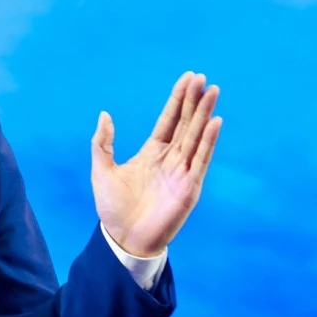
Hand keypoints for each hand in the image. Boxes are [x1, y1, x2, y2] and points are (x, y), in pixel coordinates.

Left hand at [91, 71, 221, 256]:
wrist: (122, 238)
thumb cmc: (112, 207)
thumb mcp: (102, 169)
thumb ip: (103, 142)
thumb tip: (105, 114)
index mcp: (151, 153)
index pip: (168, 120)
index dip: (177, 99)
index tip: (188, 78)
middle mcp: (170, 159)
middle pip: (185, 123)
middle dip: (194, 101)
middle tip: (203, 78)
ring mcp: (181, 172)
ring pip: (196, 136)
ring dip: (204, 114)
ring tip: (213, 92)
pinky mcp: (189, 187)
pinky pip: (200, 160)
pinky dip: (208, 141)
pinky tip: (215, 123)